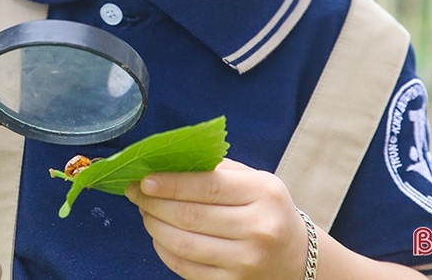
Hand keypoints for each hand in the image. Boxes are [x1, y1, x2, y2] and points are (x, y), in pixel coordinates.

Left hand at [125, 158, 307, 279]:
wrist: (296, 256)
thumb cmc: (266, 209)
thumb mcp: (254, 180)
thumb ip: (215, 169)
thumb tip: (166, 163)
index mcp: (263, 193)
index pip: (208, 186)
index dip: (171, 183)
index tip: (144, 180)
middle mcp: (259, 229)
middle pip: (191, 216)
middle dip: (154, 203)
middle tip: (135, 193)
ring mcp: (246, 261)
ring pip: (184, 244)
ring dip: (154, 226)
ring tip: (145, 212)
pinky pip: (186, 267)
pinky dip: (164, 250)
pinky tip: (158, 235)